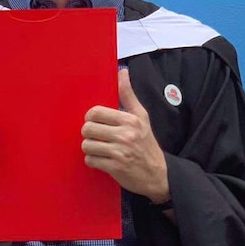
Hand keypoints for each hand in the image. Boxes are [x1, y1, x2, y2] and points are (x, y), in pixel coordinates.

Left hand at [81, 69, 169, 203]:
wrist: (157, 174)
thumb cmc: (146, 142)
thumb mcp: (141, 116)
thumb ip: (128, 95)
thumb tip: (122, 72)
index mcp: (130, 120)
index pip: (96, 112)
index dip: (91, 116)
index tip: (95, 121)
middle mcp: (125, 135)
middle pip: (88, 128)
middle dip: (89, 133)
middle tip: (96, 135)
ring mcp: (120, 152)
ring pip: (87, 145)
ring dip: (89, 147)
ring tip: (98, 147)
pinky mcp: (115, 168)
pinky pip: (90, 160)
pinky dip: (92, 160)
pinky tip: (101, 159)